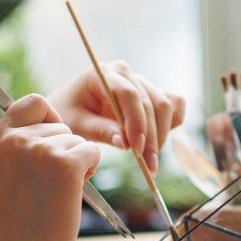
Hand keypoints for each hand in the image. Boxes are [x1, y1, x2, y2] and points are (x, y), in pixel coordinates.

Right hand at [0, 93, 101, 240]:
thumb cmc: (11, 223)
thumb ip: (8, 148)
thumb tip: (27, 128)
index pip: (33, 102)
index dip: (49, 119)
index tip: (51, 142)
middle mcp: (15, 139)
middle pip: (60, 126)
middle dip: (64, 150)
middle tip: (51, 183)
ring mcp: (40, 150)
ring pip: (77, 140)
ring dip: (76, 164)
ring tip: (57, 192)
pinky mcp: (66, 164)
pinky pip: (92, 152)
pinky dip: (90, 171)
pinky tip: (72, 192)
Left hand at [49, 61, 186, 173]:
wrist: (67, 108)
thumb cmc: (67, 114)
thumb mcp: (77, 125)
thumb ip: (100, 130)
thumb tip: (126, 143)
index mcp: (103, 73)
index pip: (129, 94)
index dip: (136, 123)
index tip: (136, 150)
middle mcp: (125, 73)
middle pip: (151, 102)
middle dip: (152, 137)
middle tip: (147, 166)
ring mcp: (140, 82)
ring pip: (165, 105)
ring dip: (162, 135)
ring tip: (150, 162)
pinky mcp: (150, 93)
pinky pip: (173, 104)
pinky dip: (172, 124)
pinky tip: (158, 143)